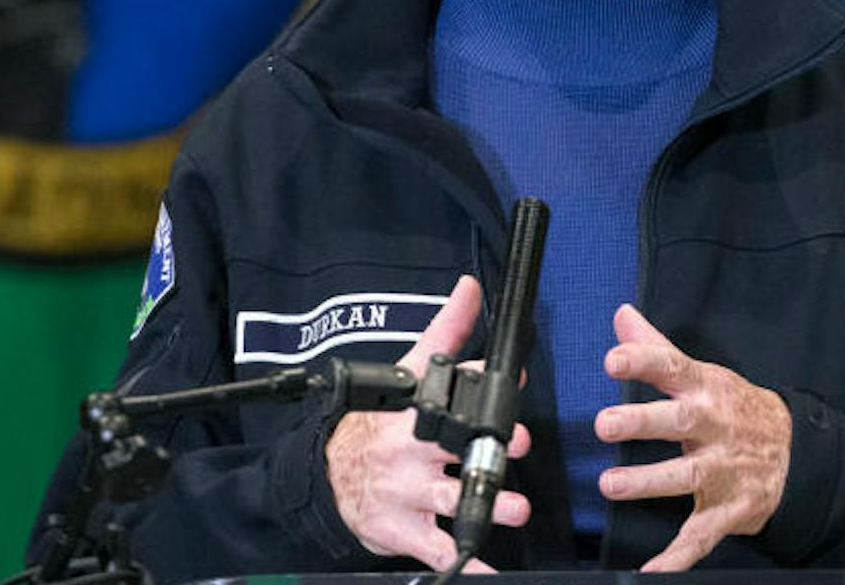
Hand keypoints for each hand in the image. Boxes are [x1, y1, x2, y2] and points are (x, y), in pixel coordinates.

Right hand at [325, 275, 530, 570]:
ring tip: (515, 507)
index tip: (515, 388)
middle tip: (515, 449)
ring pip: (450, 499)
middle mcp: (410, 456)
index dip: (480, 393)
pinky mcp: (406, 531)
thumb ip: (447, 333)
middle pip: (452, 451)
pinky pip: (438, 549)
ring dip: (486, 505)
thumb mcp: (408, 371)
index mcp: (413, 416)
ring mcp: (408, 496)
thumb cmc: (379, 423)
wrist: (329, 476)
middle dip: (487, 451)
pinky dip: (465, 562)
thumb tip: (470, 287)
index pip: (448, 398)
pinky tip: (488, 567)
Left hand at [594, 304, 791, 570]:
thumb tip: (621, 315)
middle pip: (679, 421)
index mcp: (706, 389)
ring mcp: (724, 470)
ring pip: (685, 477)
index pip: (673, 368)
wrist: (799, 454)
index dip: (643, 362)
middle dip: (642, 422)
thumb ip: (657, 349)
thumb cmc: (736, 409)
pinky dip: (678, 556)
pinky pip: (701, 534)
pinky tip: (652, 570)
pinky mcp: (729, 508)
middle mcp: (715, 427)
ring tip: (610, 484)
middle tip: (603, 424)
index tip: (612, 360)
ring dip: (648, 482)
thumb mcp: (703, 374)